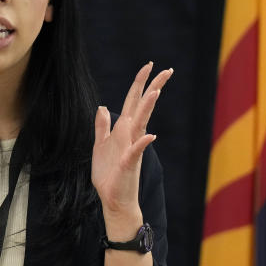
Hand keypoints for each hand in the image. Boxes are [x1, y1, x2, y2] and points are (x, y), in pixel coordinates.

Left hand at [91, 63, 171, 226]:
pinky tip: (149, 136)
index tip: (148, 66)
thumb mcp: (99, 146)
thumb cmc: (109, 175)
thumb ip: (102, 127)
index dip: (139, 84)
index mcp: (123, 130)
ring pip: (141, 125)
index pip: (132, 102)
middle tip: (166, 70)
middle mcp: (131, 136)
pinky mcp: (130, 164)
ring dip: (147, 109)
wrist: (113, 199)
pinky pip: (136, 152)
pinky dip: (142, 143)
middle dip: (152, 88)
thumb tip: (102, 107)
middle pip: (142, 107)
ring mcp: (133, 149)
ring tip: (155, 91)